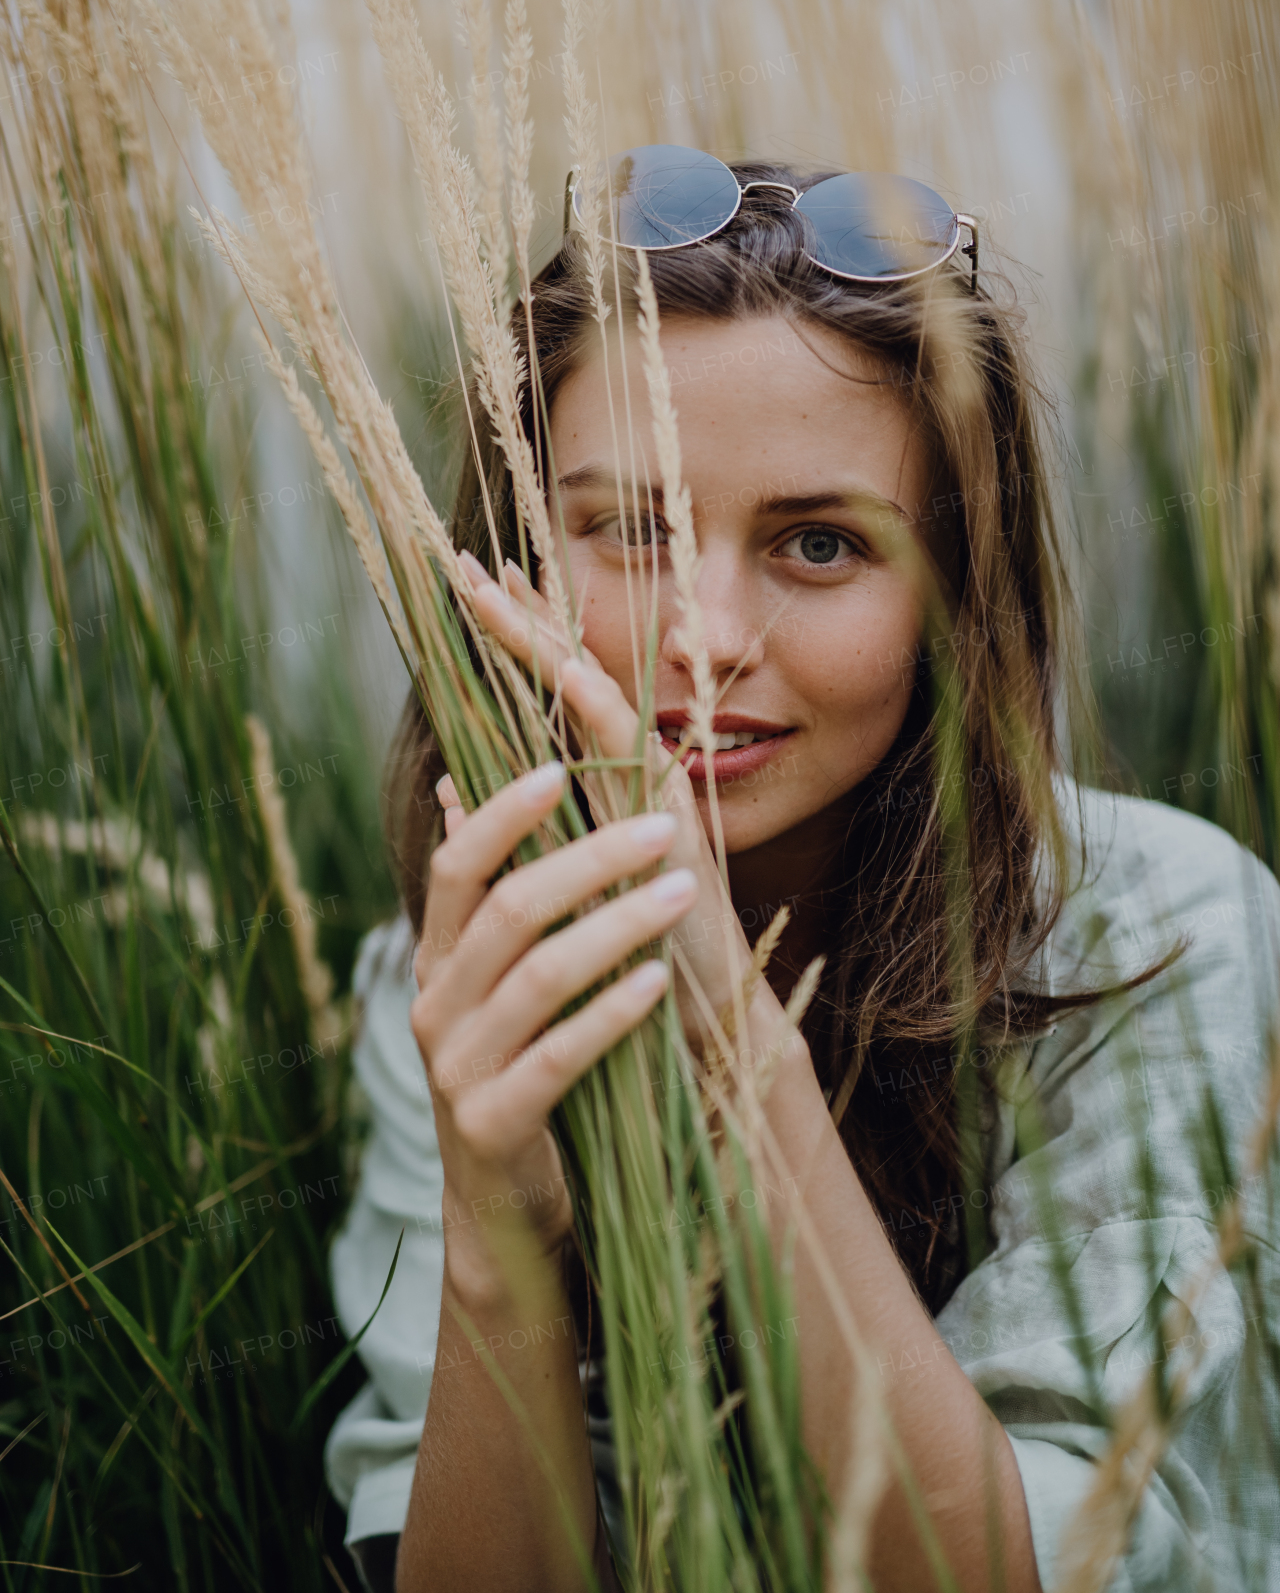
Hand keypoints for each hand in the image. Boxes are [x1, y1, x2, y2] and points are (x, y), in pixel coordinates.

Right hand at [411, 754, 698, 1292]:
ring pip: (538, 979)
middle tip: (659, 829)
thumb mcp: (493, 986)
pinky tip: (657, 981)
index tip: (561, 767)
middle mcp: (434, 1008)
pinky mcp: (492, 1126)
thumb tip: (458, 787)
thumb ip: (489, 899)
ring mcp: (456, 1070)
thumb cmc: (516, 1071)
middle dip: (587, 861)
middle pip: (507, 912)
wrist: (500, 1207)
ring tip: (679, 892)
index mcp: (435, 962)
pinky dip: (610, 1014)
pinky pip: (557, 1058)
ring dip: (615, 926)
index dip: (502, 814)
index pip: (455, 868)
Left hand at [456, 549, 804, 1075]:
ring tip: (505, 590)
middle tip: (471, 567)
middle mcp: (628, 779)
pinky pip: (633, 755)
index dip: (512, 641)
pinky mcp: (671, 825)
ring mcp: (653, 794)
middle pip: (570, 679)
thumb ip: (508, 830)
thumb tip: (445, 790)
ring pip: (599, 699)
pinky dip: (599, 709)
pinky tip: (564, 669)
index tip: (470, 589)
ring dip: (549, 643)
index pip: (547, 697)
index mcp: (595, 788)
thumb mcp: (554, 884)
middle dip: (523, 621)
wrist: (696, 1024)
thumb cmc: (628, 961)